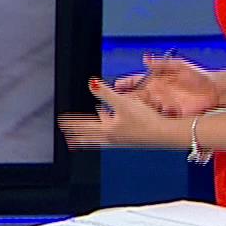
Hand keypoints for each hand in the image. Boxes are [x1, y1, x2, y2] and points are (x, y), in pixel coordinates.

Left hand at [58, 79, 181, 149]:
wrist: (164, 135)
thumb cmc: (146, 120)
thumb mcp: (123, 102)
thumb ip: (106, 93)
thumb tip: (91, 83)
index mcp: (108, 129)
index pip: (84, 125)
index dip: (72, 123)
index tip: (62, 123)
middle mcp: (111, 138)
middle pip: (89, 137)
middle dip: (77, 136)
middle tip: (67, 136)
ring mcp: (120, 141)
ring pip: (99, 140)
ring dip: (89, 139)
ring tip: (81, 140)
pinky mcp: (129, 142)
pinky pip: (110, 140)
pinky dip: (103, 137)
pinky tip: (108, 131)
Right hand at [115, 55, 222, 117]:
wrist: (215, 91)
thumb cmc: (198, 76)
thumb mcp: (179, 66)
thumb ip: (162, 64)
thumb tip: (145, 58)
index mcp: (156, 80)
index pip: (136, 81)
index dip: (126, 83)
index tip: (118, 84)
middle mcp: (156, 93)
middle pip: (136, 97)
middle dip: (127, 99)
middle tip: (119, 100)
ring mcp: (162, 105)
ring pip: (145, 108)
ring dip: (139, 108)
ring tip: (133, 108)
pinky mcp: (170, 115)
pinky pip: (158, 117)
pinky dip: (154, 116)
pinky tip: (152, 114)